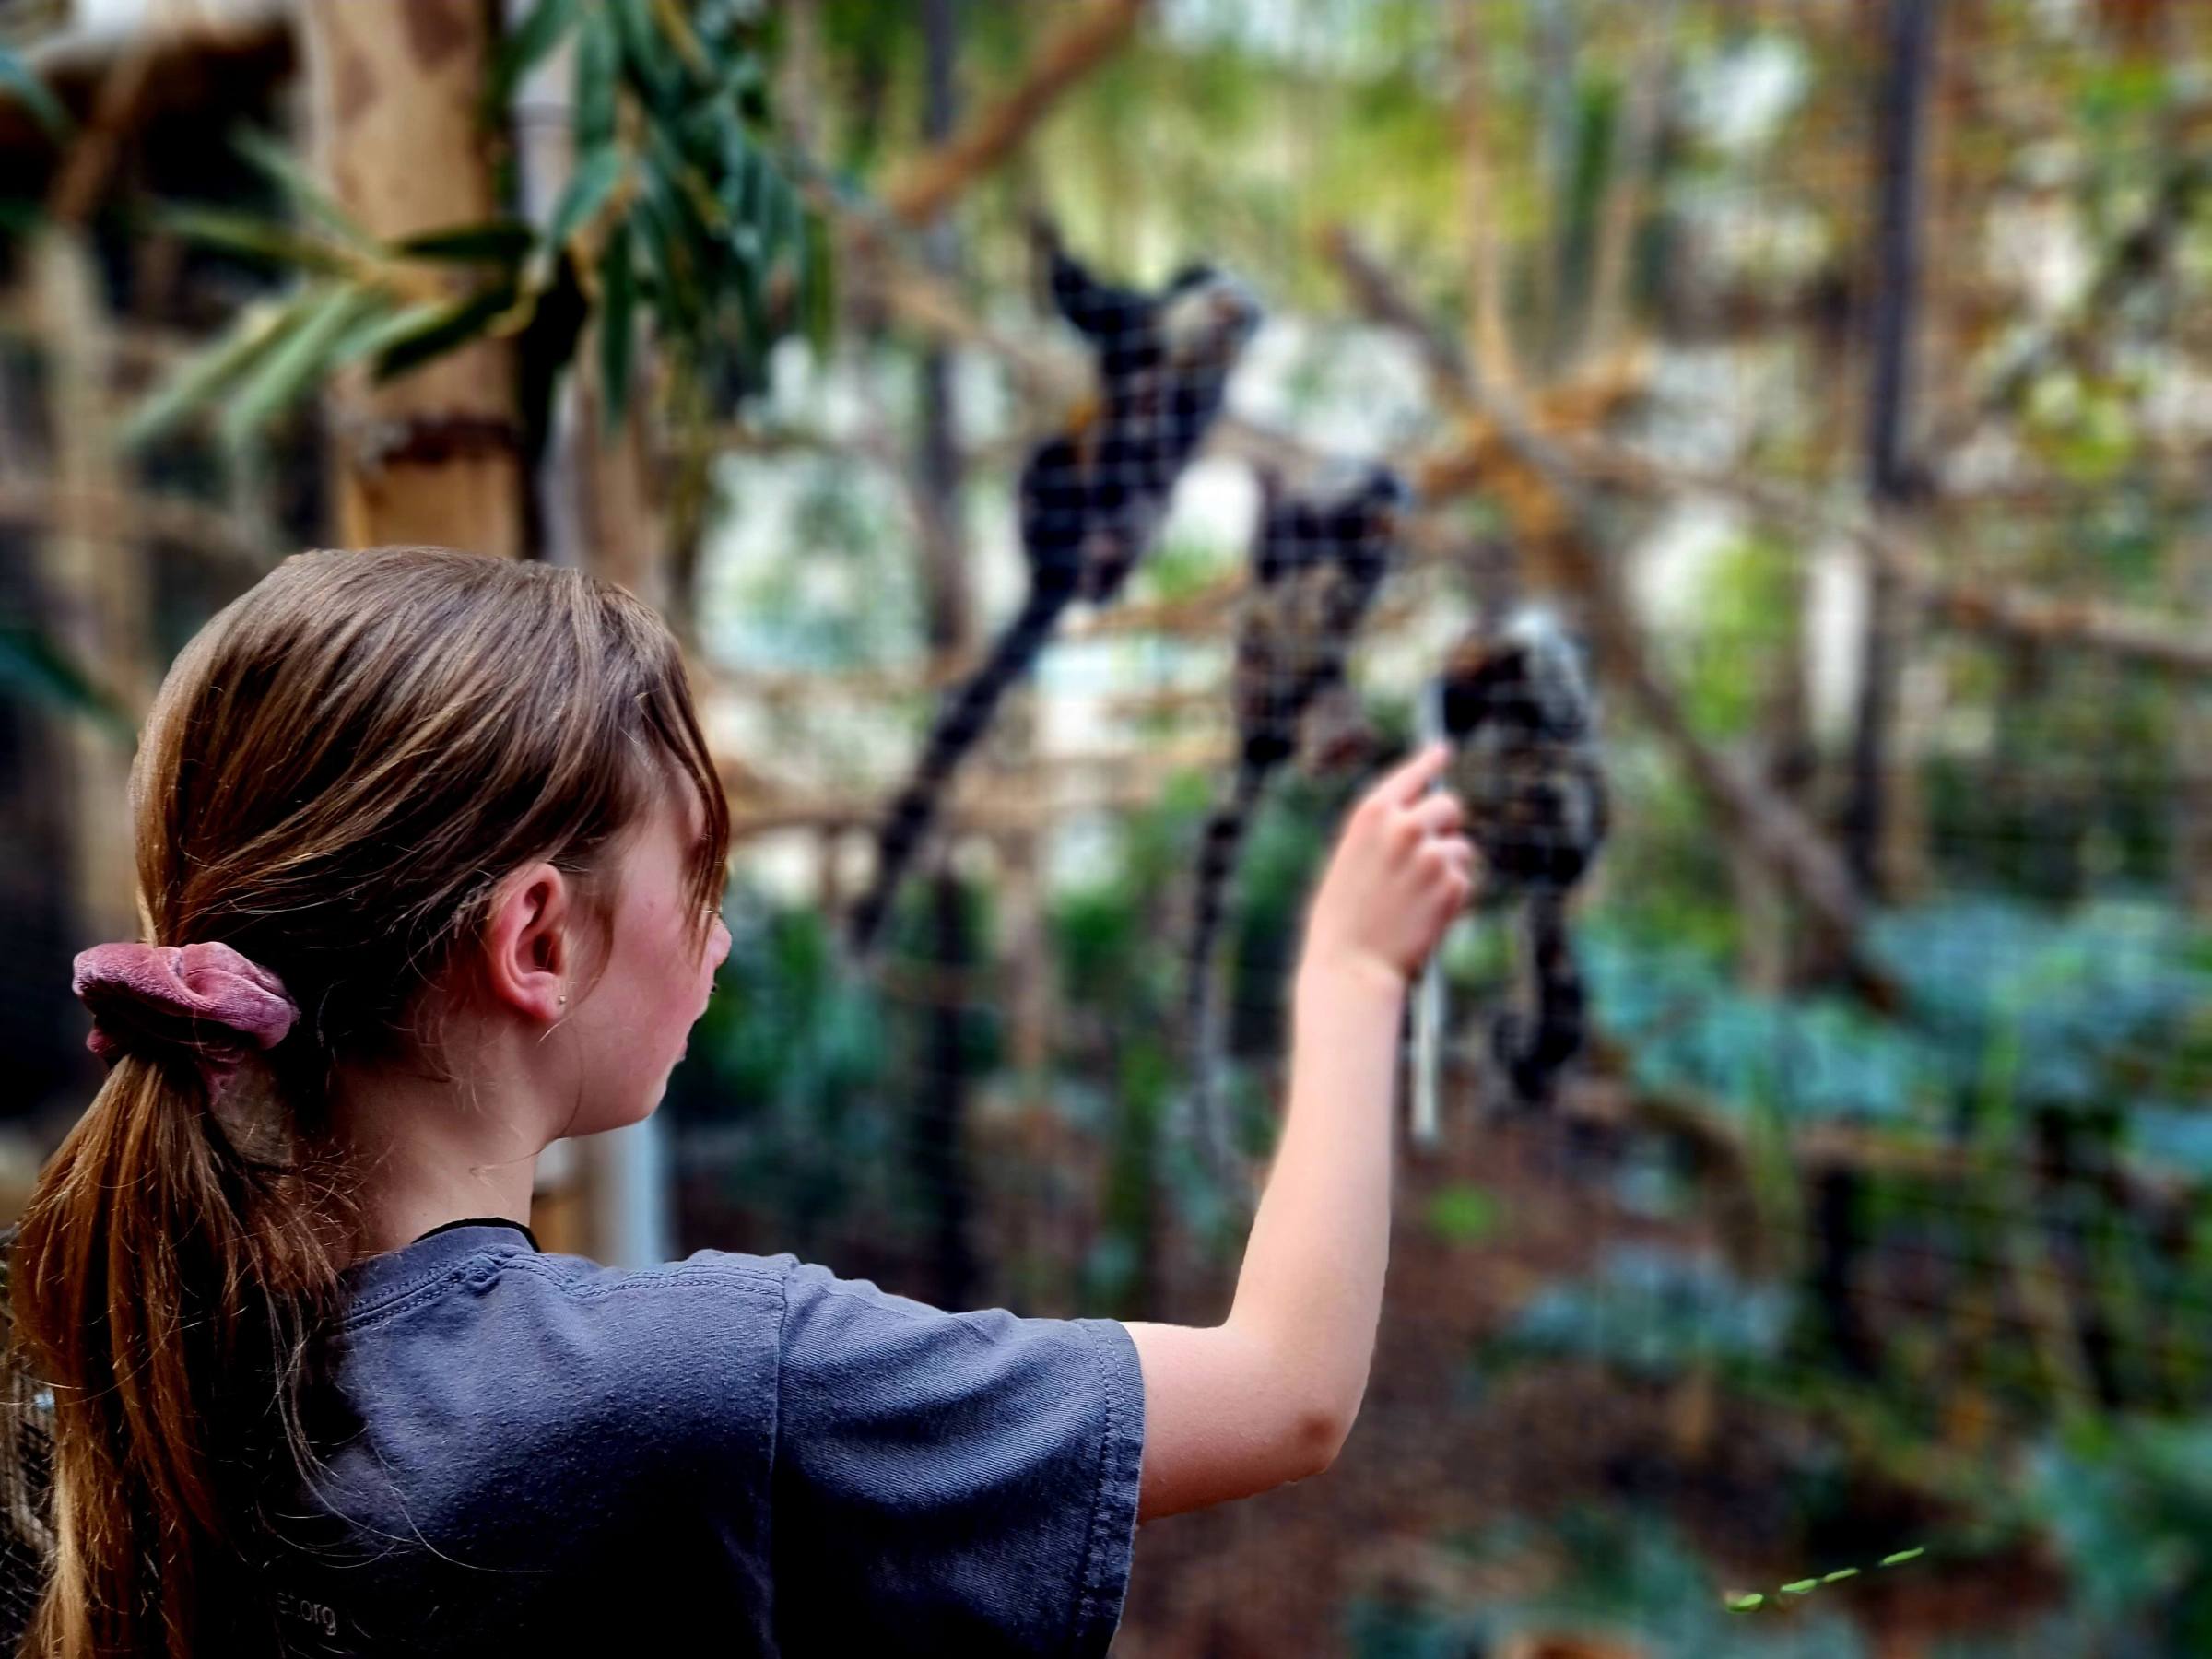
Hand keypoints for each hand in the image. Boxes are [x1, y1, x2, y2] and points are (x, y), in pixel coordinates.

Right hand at [1298, 742, 1476, 992]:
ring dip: (1447, 867)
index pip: (1410, 776)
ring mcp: (1432, 853)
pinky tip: (1424, 916)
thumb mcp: (1354, 859)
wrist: (1351, 964)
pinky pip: (1464, 879)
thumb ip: (1387, 833)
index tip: (1443, 750)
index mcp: (1371, 814)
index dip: (1429, 763)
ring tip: (1414, 900)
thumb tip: (1430, 821)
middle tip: (1429, 857)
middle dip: (1446, 826)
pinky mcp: (1453, 884)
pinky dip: (1451, 896)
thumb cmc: (1343, 917)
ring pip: (1460, 847)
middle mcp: (1404, 825)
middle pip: (1450, 806)